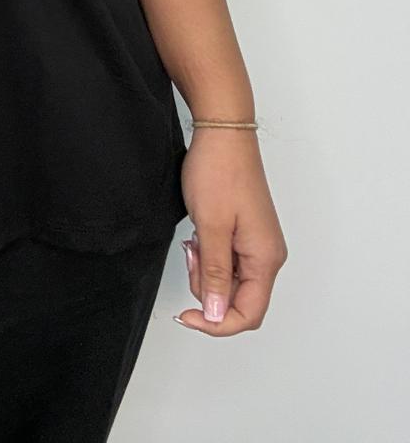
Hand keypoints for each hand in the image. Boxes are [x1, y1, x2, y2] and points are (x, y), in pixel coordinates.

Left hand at [174, 128, 287, 334]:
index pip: (247, 314)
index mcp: (265, 259)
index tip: (188, 315)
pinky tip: (199, 233)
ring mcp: (257, 244)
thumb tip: (217, 315)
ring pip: (230, 281)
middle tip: (191, 255)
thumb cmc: (219, 172)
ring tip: (195, 238)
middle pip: (239, 300)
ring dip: (207, 269)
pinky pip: (227, 260)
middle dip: (209, 289)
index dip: (216, 323)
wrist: (223, 133)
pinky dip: (209, 254)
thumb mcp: (211, 227)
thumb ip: (216, 275)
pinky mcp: (245, 233)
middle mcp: (267, 255)